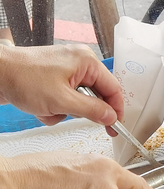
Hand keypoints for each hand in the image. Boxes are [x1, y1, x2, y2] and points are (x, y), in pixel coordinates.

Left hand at [0, 44, 122, 132]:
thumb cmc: (22, 79)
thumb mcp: (63, 101)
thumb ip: (92, 111)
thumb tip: (111, 117)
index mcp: (87, 61)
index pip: (114, 89)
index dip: (116, 111)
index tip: (115, 127)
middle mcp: (79, 62)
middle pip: (97, 94)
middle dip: (81, 110)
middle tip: (73, 117)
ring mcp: (67, 68)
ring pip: (80, 99)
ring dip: (65, 110)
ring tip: (49, 108)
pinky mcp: (56, 76)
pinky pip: (67, 97)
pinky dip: (56, 107)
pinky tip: (42, 105)